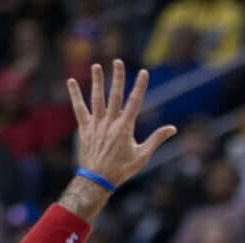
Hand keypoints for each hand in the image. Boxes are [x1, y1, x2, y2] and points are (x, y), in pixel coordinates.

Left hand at [67, 61, 176, 186]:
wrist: (98, 179)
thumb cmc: (122, 169)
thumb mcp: (142, 156)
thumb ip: (156, 139)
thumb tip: (173, 129)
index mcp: (125, 128)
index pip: (134, 102)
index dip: (140, 86)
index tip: (143, 72)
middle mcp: (110, 122)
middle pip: (115, 95)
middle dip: (118, 77)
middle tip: (118, 61)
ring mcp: (96, 124)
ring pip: (97, 98)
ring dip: (97, 81)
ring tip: (96, 66)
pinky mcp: (85, 128)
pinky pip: (79, 108)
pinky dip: (75, 95)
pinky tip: (71, 82)